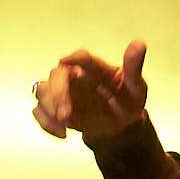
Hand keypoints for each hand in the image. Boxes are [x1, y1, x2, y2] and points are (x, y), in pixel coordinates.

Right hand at [32, 39, 149, 139]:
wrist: (121, 123)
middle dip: (57, 94)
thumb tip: (139, 44)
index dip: (73, 58)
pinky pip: (39, 111)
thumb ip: (134, 68)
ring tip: (67, 126)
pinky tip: (63, 134)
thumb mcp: (137, 87)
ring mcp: (63, 92)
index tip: (66, 61)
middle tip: (66, 116)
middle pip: (56, 74)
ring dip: (50, 109)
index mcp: (95, 68)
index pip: (82, 58)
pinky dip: (46, 123)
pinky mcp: (56, 108)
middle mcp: (75, 76)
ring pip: (42, 91)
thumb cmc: (128, 100)